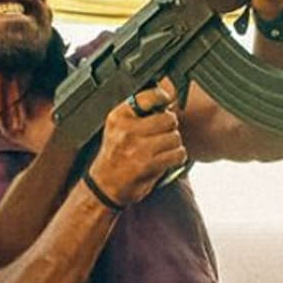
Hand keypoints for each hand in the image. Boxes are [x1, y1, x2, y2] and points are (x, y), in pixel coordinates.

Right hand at [86, 86, 186, 206]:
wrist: (105, 184)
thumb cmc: (115, 155)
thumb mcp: (117, 128)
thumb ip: (138, 113)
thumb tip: (166, 100)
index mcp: (118, 117)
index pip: (148, 97)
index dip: (162, 97)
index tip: (166, 100)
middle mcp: (126, 130)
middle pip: (168, 118)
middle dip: (169, 126)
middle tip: (162, 132)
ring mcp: (137, 148)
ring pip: (175, 137)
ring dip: (173, 144)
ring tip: (163, 148)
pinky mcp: (148, 165)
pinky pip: (177, 154)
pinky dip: (177, 157)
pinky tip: (167, 158)